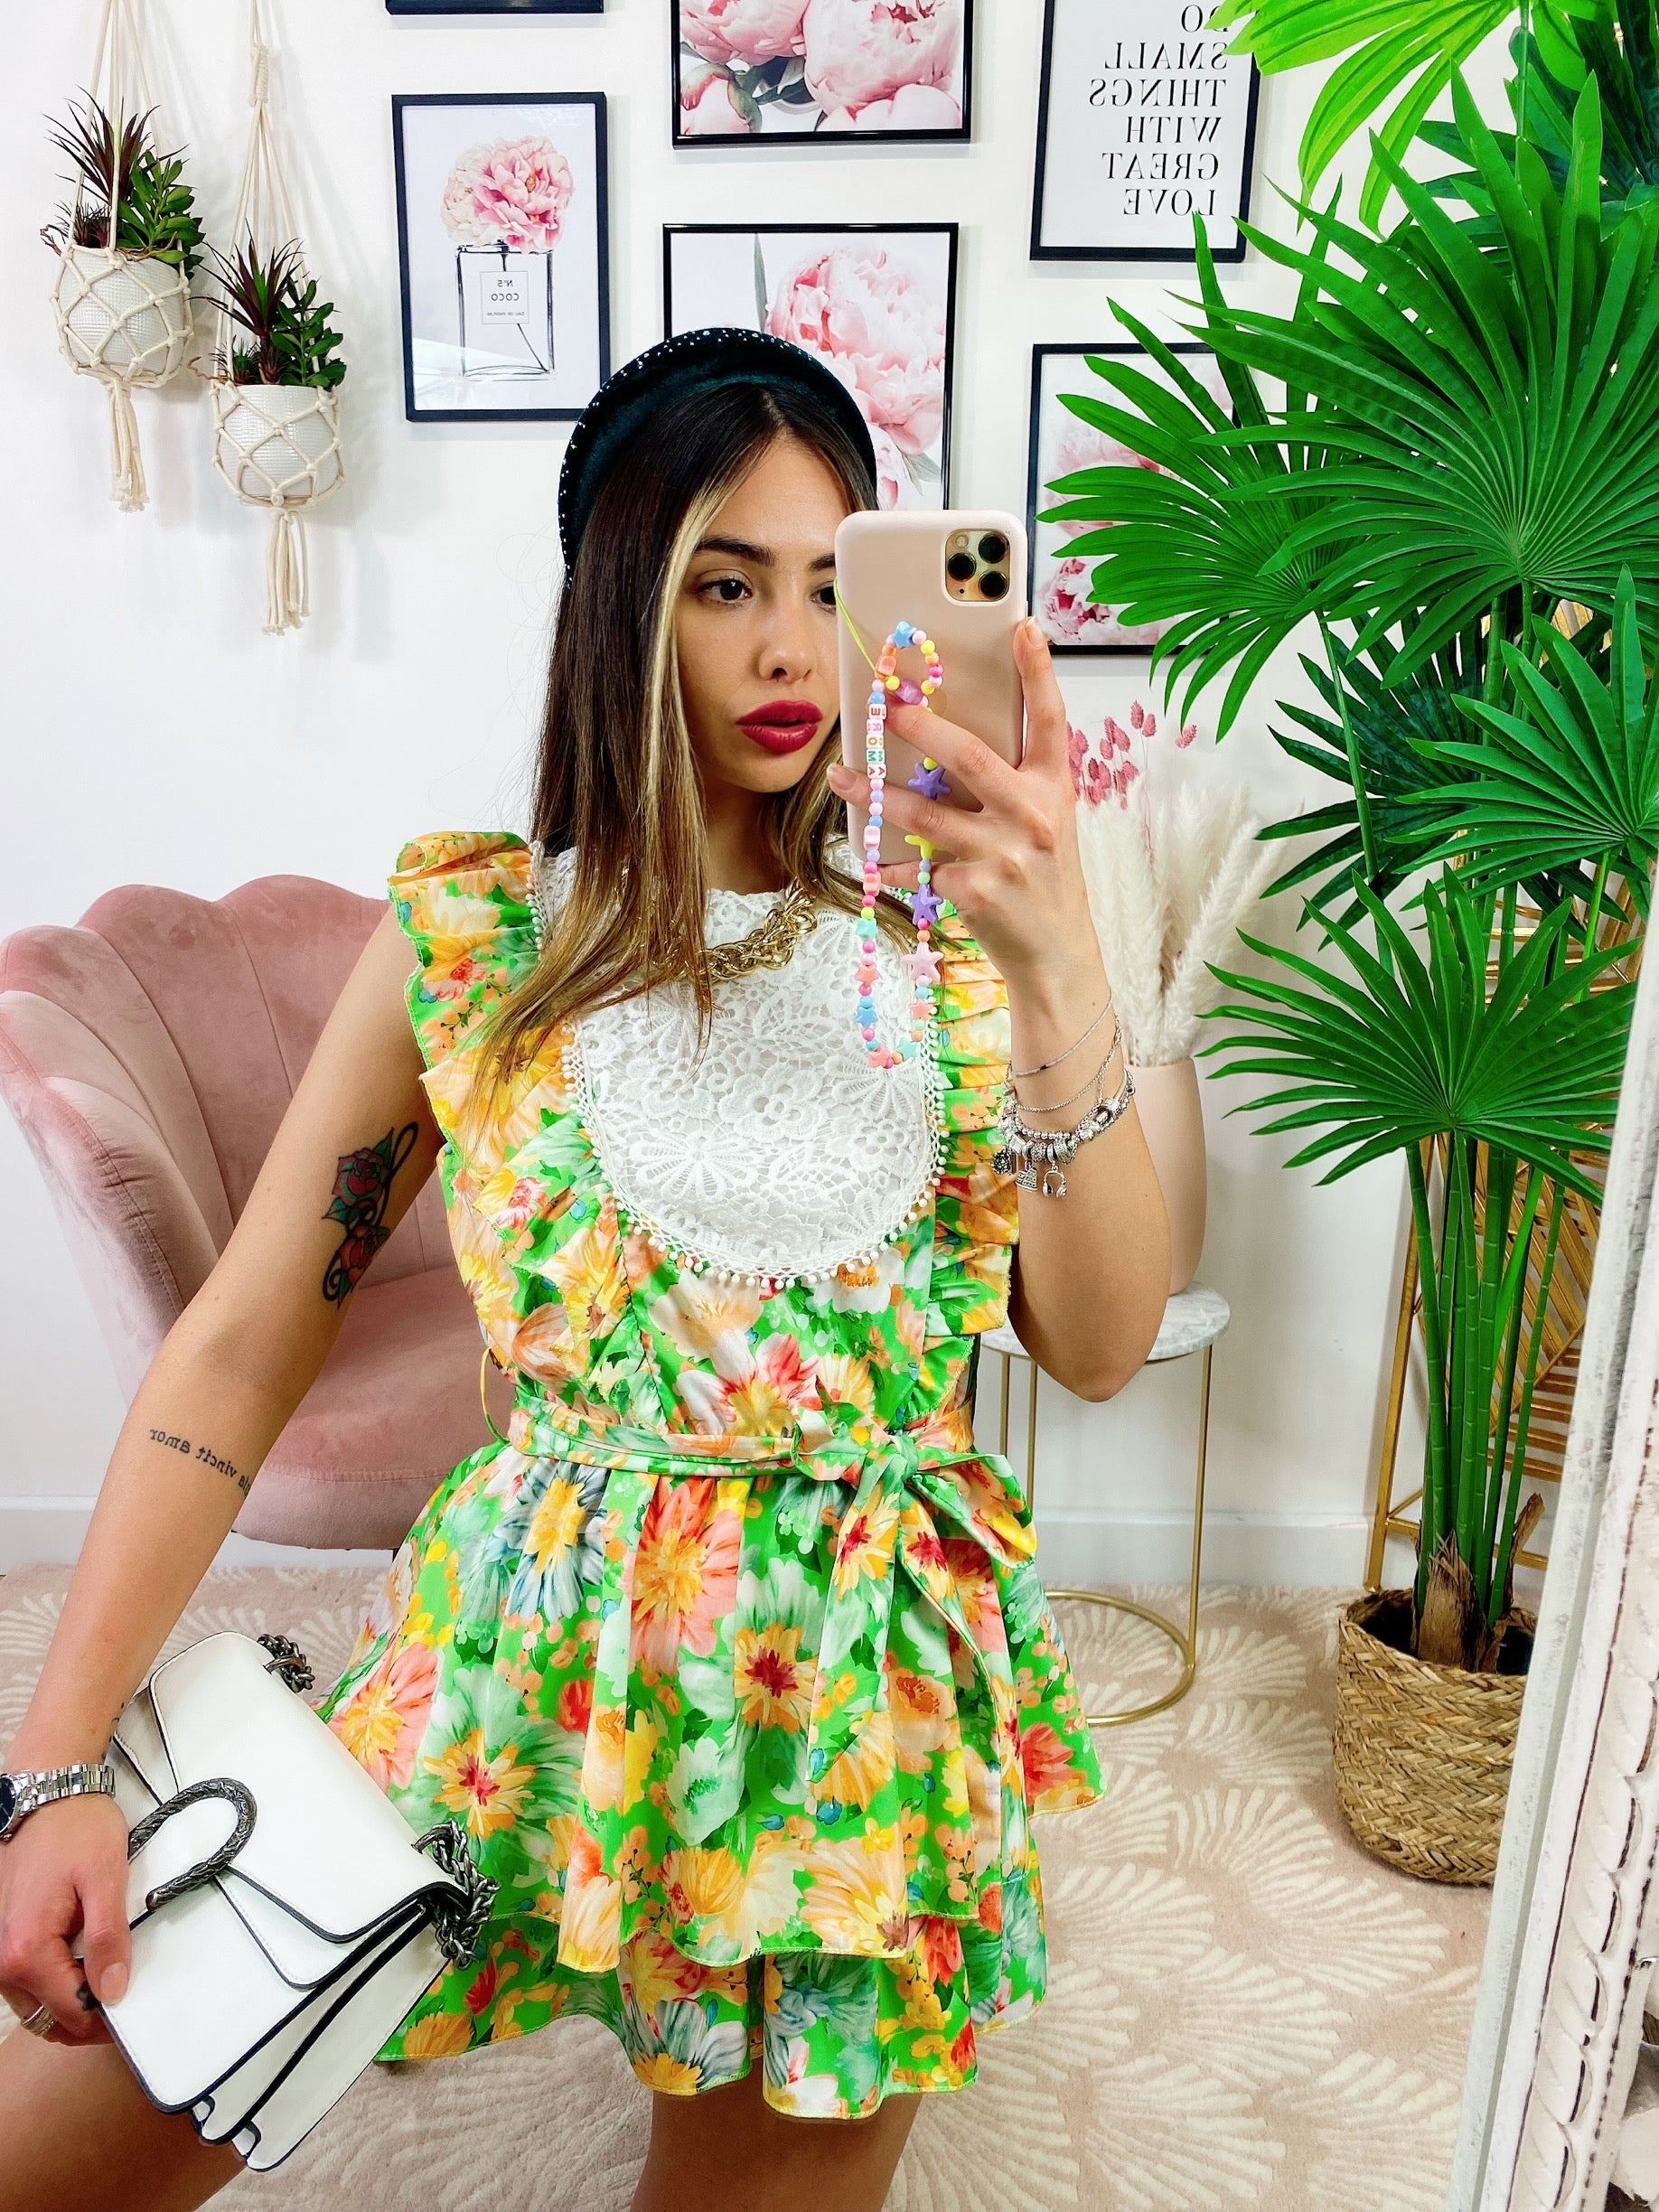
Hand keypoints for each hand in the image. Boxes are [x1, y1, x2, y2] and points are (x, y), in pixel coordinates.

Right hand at [0, 1794, 129, 2044]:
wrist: (47, 1793)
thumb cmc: (75, 1827)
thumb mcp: (104, 1879)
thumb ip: (108, 1940)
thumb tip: (113, 1991)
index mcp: (27, 1949)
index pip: (71, 2013)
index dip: (106, 2021)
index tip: (133, 2016)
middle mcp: (2, 1959)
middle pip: (48, 2018)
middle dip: (86, 2021)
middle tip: (123, 2007)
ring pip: (34, 2005)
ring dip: (68, 2006)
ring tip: (106, 1984)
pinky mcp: (3, 1937)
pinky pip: (25, 1982)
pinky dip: (53, 1986)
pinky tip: (82, 1967)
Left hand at [827, 615, 1098, 987]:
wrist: (1056, 951)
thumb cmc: (1045, 878)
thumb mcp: (1048, 822)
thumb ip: (1015, 782)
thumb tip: (951, 743)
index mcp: (1053, 789)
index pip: (1049, 720)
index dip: (1038, 671)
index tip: (1023, 627)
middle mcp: (1032, 815)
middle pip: (968, 756)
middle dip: (920, 726)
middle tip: (886, 707)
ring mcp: (1003, 854)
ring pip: (924, 814)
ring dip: (874, 794)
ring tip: (840, 778)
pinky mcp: (973, 891)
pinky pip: (916, 869)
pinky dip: (888, 865)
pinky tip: (868, 858)